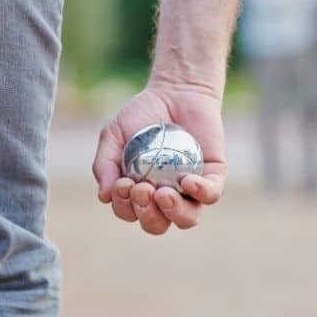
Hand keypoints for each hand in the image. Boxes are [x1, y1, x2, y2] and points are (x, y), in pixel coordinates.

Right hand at [92, 83, 225, 234]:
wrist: (175, 91)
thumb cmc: (141, 116)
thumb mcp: (113, 136)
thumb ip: (104, 164)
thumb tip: (104, 196)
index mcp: (140, 194)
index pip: (131, 214)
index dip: (125, 207)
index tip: (123, 183)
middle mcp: (166, 197)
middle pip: (157, 224)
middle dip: (146, 214)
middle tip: (142, 188)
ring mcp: (190, 189)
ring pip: (187, 218)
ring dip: (173, 211)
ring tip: (163, 192)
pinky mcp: (213, 176)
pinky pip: (211, 195)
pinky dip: (200, 192)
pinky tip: (187, 181)